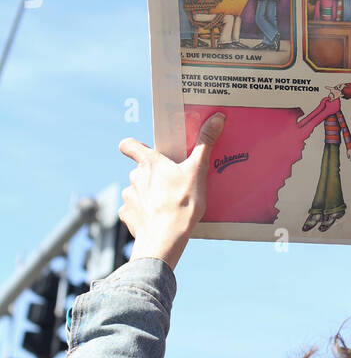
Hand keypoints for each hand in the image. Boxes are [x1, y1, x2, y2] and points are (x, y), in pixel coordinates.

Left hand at [117, 115, 225, 270]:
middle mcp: (134, 177)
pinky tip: (156, 219)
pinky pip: (133, 211)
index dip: (132, 145)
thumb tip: (216, 118)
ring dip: (147, 195)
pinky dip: (142, 214)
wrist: (165, 239)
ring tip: (166, 205)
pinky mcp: (127, 216)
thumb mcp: (198, 171)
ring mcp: (128, 197)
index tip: (141, 149)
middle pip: (139, 170)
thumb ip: (205, 143)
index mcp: (150, 163)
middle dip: (152, 175)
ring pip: (136, 191)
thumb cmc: (181, 204)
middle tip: (171, 184)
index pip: (129, 145)